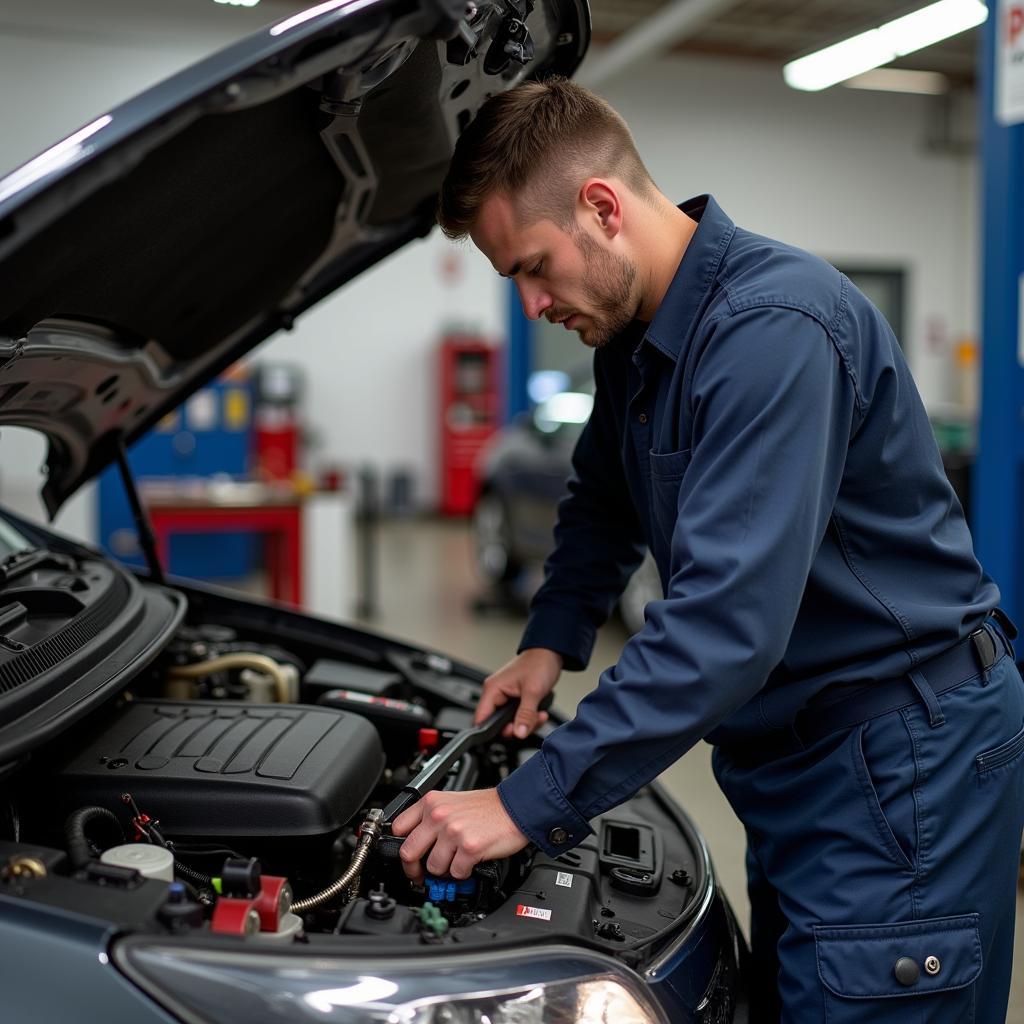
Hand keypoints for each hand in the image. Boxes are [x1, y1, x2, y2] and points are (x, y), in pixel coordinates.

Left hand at [391, 789, 528, 881]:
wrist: (515, 807)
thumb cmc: (486, 807)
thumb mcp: (451, 802)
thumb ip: (430, 818)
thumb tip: (414, 843)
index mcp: (431, 803)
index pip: (398, 828)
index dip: (400, 847)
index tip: (408, 858)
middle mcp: (439, 815)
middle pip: (409, 853)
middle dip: (414, 870)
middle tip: (421, 875)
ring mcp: (453, 832)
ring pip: (433, 867)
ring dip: (444, 870)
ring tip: (455, 861)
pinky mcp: (469, 847)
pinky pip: (456, 873)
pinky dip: (463, 872)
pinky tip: (470, 861)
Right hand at [475, 647, 562, 738]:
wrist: (551, 653)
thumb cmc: (539, 663)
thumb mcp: (533, 691)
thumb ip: (525, 715)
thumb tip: (519, 733)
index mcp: (493, 689)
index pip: (481, 718)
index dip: (492, 731)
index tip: (511, 732)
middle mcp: (496, 693)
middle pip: (498, 724)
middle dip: (517, 727)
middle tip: (530, 723)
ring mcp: (506, 697)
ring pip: (510, 722)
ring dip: (527, 723)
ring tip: (539, 715)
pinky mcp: (515, 700)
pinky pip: (519, 717)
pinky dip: (530, 718)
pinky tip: (539, 712)